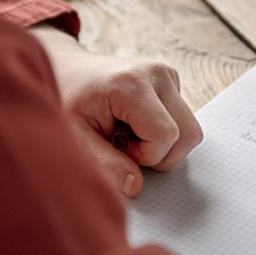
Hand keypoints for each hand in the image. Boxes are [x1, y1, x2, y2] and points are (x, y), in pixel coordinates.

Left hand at [30, 26, 201, 197]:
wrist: (66, 68)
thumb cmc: (66, 98)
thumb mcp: (75, 136)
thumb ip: (105, 163)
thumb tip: (134, 187)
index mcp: (131, 84)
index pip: (165, 136)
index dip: (145, 156)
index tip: (119, 149)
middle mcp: (156, 74)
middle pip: (188, 134)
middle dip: (161, 154)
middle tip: (126, 146)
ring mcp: (166, 74)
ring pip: (189, 130)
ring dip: (163, 144)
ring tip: (129, 134)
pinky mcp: (170, 79)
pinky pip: (182, 120)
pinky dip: (162, 131)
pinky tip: (135, 123)